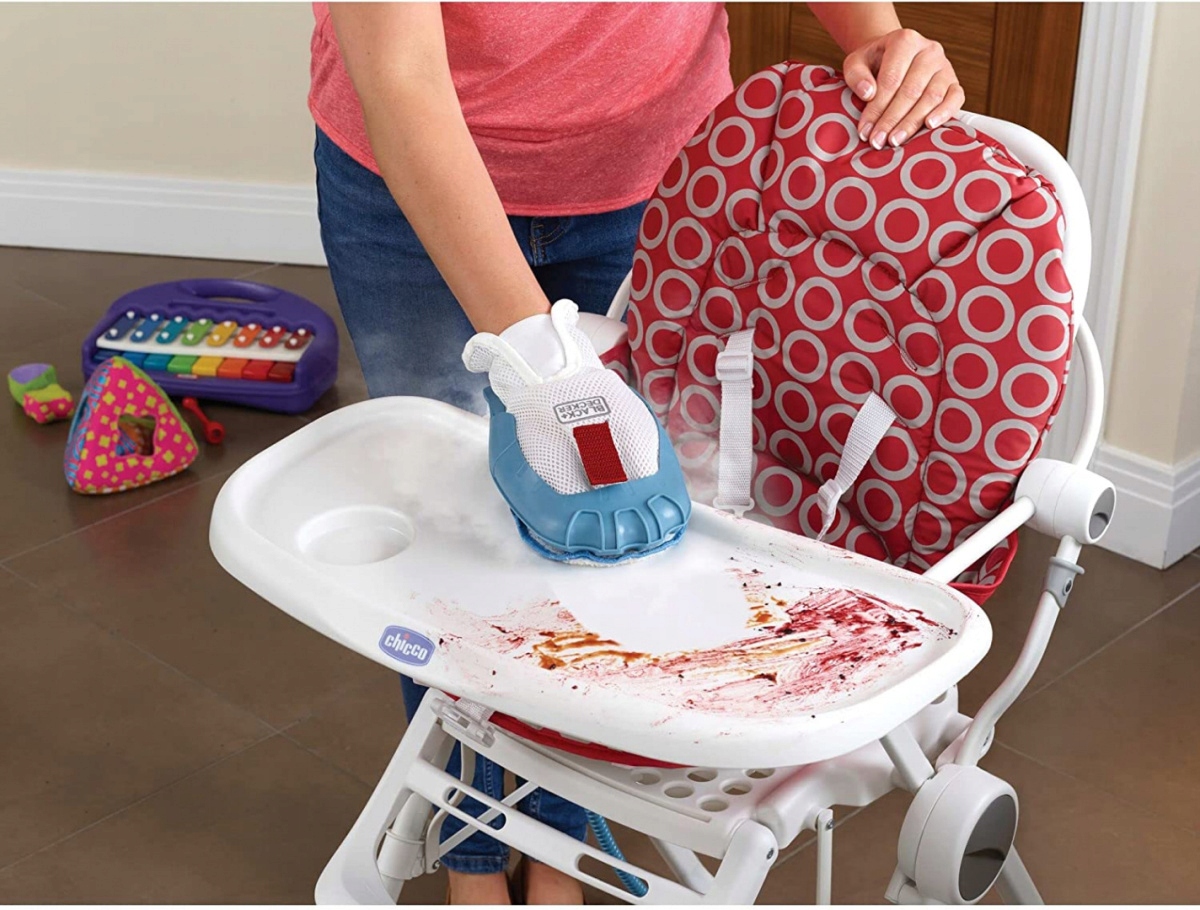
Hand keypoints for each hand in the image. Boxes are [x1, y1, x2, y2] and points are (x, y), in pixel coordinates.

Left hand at [842, 28, 964, 148]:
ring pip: (931, 97)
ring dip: (912, 123)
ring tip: (894, 141)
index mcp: (905, 41)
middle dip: (892, 120)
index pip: (891, 79)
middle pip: (911, 91)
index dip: (877, 108)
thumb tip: (868, 93)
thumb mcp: (856, 62)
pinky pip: (956, 98)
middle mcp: (929, 50)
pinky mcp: (954, 82)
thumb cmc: (873, 63)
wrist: (892, 58)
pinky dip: (944, 113)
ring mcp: (945, 66)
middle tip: (878, 141)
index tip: (865, 130)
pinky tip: (929, 127)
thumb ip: (856, 75)